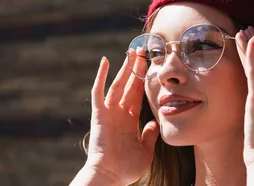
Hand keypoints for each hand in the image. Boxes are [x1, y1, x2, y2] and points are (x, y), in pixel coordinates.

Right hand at [83, 49, 159, 184]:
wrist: (110, 175)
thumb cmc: (127, 168)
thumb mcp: (145, 150)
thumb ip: (150, 135)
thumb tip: (155, 122)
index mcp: (129, 121)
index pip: (138, 96)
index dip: (143, 82)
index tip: (150, 68)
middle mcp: (118, 114)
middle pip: (129, 86)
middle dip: (136, 69)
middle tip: (142, 51)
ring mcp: (108, 112)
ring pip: (118, 84)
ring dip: (125, 68)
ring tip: (132, 52)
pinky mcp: (99, 113)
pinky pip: (99, 91)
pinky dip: (101, 76)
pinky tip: (105, 61)